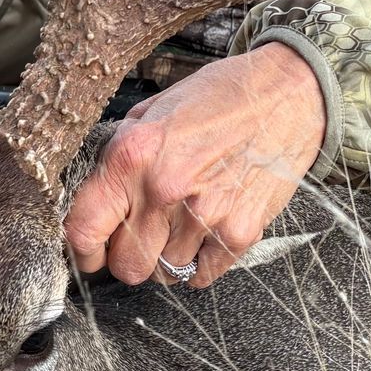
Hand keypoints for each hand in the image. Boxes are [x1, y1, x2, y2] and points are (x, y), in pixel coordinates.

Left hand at [63, 43, 327, 288]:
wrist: (286, 94)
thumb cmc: (219, 97)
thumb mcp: (153, 109)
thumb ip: (120, 152)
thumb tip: (95, 194)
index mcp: (133, 156)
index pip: (84, 229)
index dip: (84, 248)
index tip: (92, 250)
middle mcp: (164, 189)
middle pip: (125, 266)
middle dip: (127, 258)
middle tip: (140, 239)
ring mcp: (204, 215)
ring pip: (164, 273)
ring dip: (167, 257)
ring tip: (181, 225)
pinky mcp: (240, 232)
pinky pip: (202, 276)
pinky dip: (200, 264)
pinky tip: (206, 234)